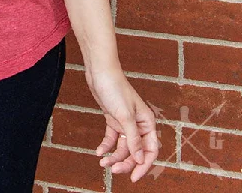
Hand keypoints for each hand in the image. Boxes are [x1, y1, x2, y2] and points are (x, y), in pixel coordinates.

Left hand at [85, 65, 159, 182]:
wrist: (100, 71)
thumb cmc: (115, 89)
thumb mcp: (125, 116)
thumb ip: (133, 139)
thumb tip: (141, 160)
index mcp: (147, 123)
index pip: (151, 151)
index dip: (143, 166)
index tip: (134, 178)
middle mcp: (138, 125)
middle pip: (136, 152)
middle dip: (125, 162)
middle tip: (113, 170)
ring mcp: (125, 123)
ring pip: (123, 147)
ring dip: (114, 156)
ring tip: (102, 162)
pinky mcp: (113, 119)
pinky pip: (112, 139)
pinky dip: (106, 146)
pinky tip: (99, 152)